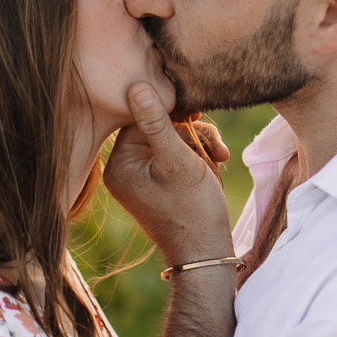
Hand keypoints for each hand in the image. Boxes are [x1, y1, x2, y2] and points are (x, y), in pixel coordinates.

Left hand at [104, 82, 234, 264]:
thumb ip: (157, 123)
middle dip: (191, 135)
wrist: (207, 252)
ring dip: (199, 146)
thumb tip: (135, 84)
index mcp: (119, 165)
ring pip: (172, 140)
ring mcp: (141, 178)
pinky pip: (176, 156)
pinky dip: (197, 159)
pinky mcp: (158, 183)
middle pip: (159, 127)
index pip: (142, 117)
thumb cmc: (194, 210)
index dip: (173, 115)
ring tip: (217, 162)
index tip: (197, 118)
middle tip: (215, 150)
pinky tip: (212, 171)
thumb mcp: (178, 161)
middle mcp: (124, 170)